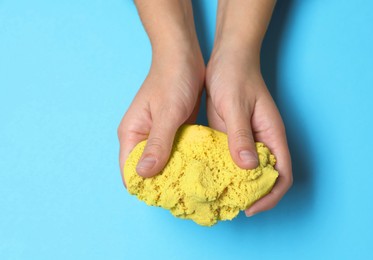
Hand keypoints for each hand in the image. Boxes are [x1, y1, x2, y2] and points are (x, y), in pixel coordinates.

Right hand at [118, 52, 204, 184]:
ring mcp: (157, 134)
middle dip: (163, 183)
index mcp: (132, 134)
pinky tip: (200, 168)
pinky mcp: (172, 130)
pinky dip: (185, 160)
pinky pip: (176, 152)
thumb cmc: (173, 80)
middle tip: (185, 195)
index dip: (145, 187)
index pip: (130, 171)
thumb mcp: (168, 113)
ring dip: (176, 172)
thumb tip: (143, 175)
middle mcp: (142, 137)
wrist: (183, 56)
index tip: (166, 198)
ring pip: (163, 163)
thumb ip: (157, 143)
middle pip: (146, 170)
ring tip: (195, 186)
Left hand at [206, 51, 292, 215]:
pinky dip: (222, 172)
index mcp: (271, 135)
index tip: (250, 208)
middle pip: (264, 178)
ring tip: (216, 199)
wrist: (227, 59)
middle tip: (229, 207)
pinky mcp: (230, 136)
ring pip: (246, 172)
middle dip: (252, 196)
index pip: (281, 174)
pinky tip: (206, 178)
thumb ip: (240, 135)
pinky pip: (229, 160)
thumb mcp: (235, 105)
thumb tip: (247, 167)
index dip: (270, 195)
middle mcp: (261, 141)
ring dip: (235, 186)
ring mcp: (245, 140)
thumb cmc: (235, 76)